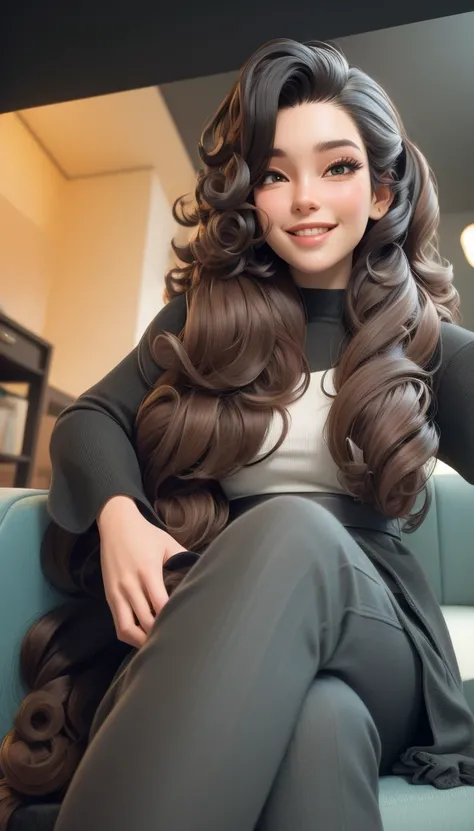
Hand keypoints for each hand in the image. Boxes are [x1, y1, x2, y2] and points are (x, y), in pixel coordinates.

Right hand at [97, 496, 186, 647]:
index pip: (161, 604)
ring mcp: (117, 592)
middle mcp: (130, 584)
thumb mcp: (168, 543)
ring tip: (159, 645)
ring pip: (128, 629)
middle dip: (161, 634)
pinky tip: (143, 638)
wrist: (116, 523)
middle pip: (146, 620)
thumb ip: (183, 559)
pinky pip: (118, 624)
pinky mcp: (109, 596)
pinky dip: (130, 635)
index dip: (173, 618)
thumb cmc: (145, 534)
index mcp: (148, 571)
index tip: (187, 626)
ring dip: (143, 641)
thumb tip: (202, 574)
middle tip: (178, 641)